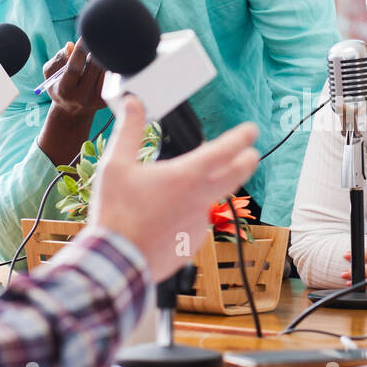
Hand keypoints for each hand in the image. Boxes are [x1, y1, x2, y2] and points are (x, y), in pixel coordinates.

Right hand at [43, 41, 105, 119]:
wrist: (73, 109)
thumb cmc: (60, 85)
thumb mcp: (51, 74)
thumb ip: (58, 58)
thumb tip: (70, 45)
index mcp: (65, 90)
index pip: (74, 67)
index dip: (80, 50)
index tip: (85, 35)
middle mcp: (82, 97)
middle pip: (94, 67)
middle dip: (95, 50)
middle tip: (97, 38)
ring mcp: (97, 99)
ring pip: (105, 71)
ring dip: (104, 57)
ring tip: (99, 51)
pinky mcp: (108, 99)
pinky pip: (112, 77)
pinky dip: (110, 65)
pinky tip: (107, 60)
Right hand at [89, 97, 259, 281]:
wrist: (116, 262)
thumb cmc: (115, 214)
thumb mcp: (115, 166)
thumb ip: (128, 131)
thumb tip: (133, 104)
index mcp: (185, 176)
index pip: (225, 150)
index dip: (241, 137)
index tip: (251, 130)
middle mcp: (200, 198)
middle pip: (237, 175)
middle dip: (247, 160)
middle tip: (251, 153)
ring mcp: (200, 223)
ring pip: (213, 200)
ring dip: (210, 189)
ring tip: (188, 186)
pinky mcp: (193, 242)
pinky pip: (197, 223)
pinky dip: (189, 215)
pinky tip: (167, 217)